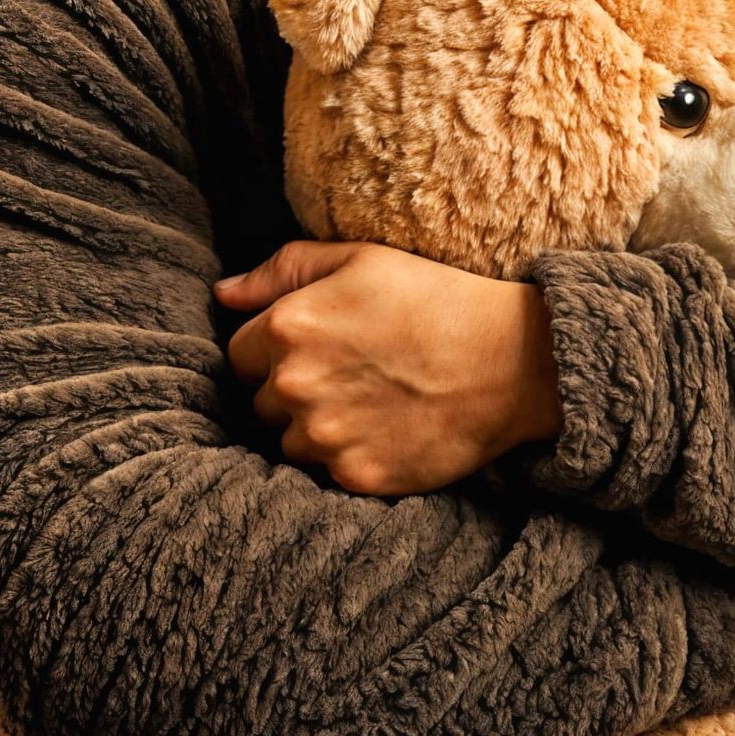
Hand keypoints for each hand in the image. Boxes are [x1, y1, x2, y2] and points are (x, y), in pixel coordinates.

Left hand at [216, 240, 562, 495]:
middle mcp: (295, 386)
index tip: (319, 346)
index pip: (240, 353)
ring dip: (316, 428)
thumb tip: (222, 295)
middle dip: (293, 389)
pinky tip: (387, 429)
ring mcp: (325, 437)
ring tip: (370, 402)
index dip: (275, 349)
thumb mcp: (360, 258)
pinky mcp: (356, 477)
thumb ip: (282, 270)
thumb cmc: (434, 298)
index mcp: (288, 327)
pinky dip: (350, 456)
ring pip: (290, 442)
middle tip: (351, 373)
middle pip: (262, 401)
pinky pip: (328, 473)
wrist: (512, 360)